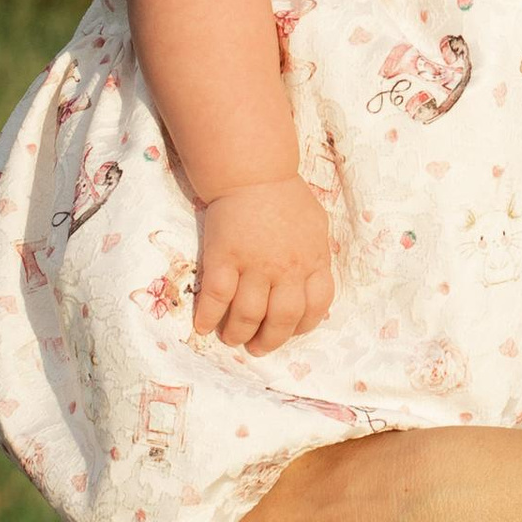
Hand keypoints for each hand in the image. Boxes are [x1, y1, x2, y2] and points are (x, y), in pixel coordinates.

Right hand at [195, 176, 334, 352]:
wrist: (253, 174)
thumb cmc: (287, 198)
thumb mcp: (316, 226)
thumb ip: (315, 257)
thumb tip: (314, 284)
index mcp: (313, 259)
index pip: (317, 305)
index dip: (304, 325)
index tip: (291, 330)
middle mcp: (287, 268)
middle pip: (283, 318)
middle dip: (270, 340)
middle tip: (258, 347)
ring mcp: (255, 264)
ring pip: (248, 314)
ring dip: (238, 334)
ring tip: (232, 338)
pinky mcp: (224, 258)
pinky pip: (217, 297)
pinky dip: (208, 317)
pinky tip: (203, 326)